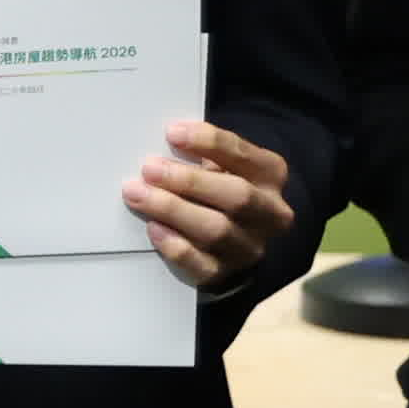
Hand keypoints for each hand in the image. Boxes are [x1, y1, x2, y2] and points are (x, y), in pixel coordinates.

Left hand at [126, 117, 297, 291]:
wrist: (236, 241)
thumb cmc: (221, 189)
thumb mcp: (224, 165)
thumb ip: (205, 154)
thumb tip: (168, 140)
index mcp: (271, 175)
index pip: (243, 155)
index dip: (208, 142)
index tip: (171, 132)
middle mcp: (271, 213)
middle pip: (236, 196)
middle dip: (188, 181)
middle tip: (149, 169)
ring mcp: (251, 247)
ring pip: (217, 230)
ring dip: (173, 209)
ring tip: (137, 194)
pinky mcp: (227, 274)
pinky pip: (201, 264)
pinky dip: (175, 245)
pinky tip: (153, 228)